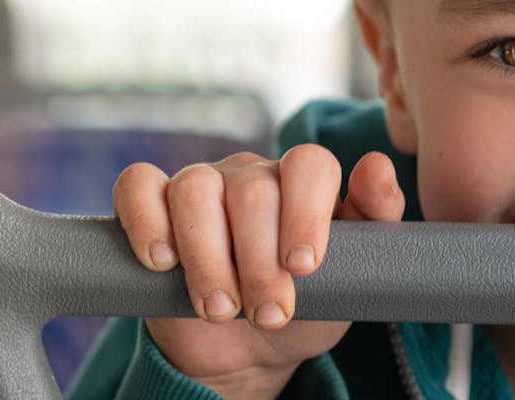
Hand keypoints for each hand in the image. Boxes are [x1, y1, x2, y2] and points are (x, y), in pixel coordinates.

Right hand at [113, 145, 404, 398]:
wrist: (249, 350)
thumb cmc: (308, 305)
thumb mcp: (352, 273)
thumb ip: (376, 218)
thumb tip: (377, 165)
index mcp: (303, 181)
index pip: (309, 164)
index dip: (306, 213)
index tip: (304, 268)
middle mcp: (251, 173)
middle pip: (252, 189)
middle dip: (259, 262)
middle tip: (269, 313)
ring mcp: (199, 183)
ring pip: (195, 190)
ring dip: (208, 259)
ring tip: (222, 309)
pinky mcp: (151, 205)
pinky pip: (138, 187)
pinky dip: (147, 222)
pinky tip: (162, 262)